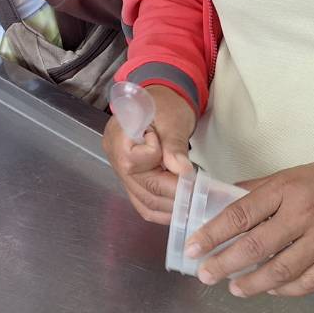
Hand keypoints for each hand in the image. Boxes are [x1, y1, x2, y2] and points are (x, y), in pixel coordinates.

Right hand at [102, 85, 196, 222]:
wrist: (162, 102)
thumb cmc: (166, 105)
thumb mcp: (173, 119)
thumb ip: (174, 145)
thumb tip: (182, 172)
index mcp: (118, 136)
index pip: (135, 163)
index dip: (162, 165)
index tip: (184, 162)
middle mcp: (114, 157)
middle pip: (142, 188)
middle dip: (173, 195)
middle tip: (199, 196)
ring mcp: (121, 170)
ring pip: (143, 201)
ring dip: (169, 208)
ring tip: (193, 204)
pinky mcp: (132, 179)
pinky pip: (143, 202)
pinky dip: (161, 210)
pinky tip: (178, 209)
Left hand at [190, 157, 313, 297]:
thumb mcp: (291, 174)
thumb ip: (258, 189)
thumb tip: (222, 199)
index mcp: (286, 190)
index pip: (240, 214)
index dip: (212, 233)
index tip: (193, 246)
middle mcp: (303, 215)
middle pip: (256, 246)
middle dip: (224, 263)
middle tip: (204, 274)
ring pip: (280, 271)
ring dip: (252, 283)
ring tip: (234, 288)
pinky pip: (308, 283)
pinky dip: (285, 290)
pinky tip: (270, 290)